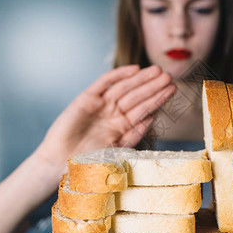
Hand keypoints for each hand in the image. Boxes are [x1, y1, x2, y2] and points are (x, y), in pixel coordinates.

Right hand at [34, 65, 175, 169]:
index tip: (172, 90)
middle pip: (137, 96)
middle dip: (153, 86)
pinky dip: (118, 75)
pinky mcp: (87, 98)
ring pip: (125, 88)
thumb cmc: (88, 162)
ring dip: (141, 79)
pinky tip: (134, 70)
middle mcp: (113, 114)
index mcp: (123, 127)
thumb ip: (133, 134)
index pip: (144, 109)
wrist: (60, 162)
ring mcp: (101, 105)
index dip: (158, 99)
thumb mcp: (117, 151)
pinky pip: (104, 83)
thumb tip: (152, 118)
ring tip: (157, 71)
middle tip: (169, 76)